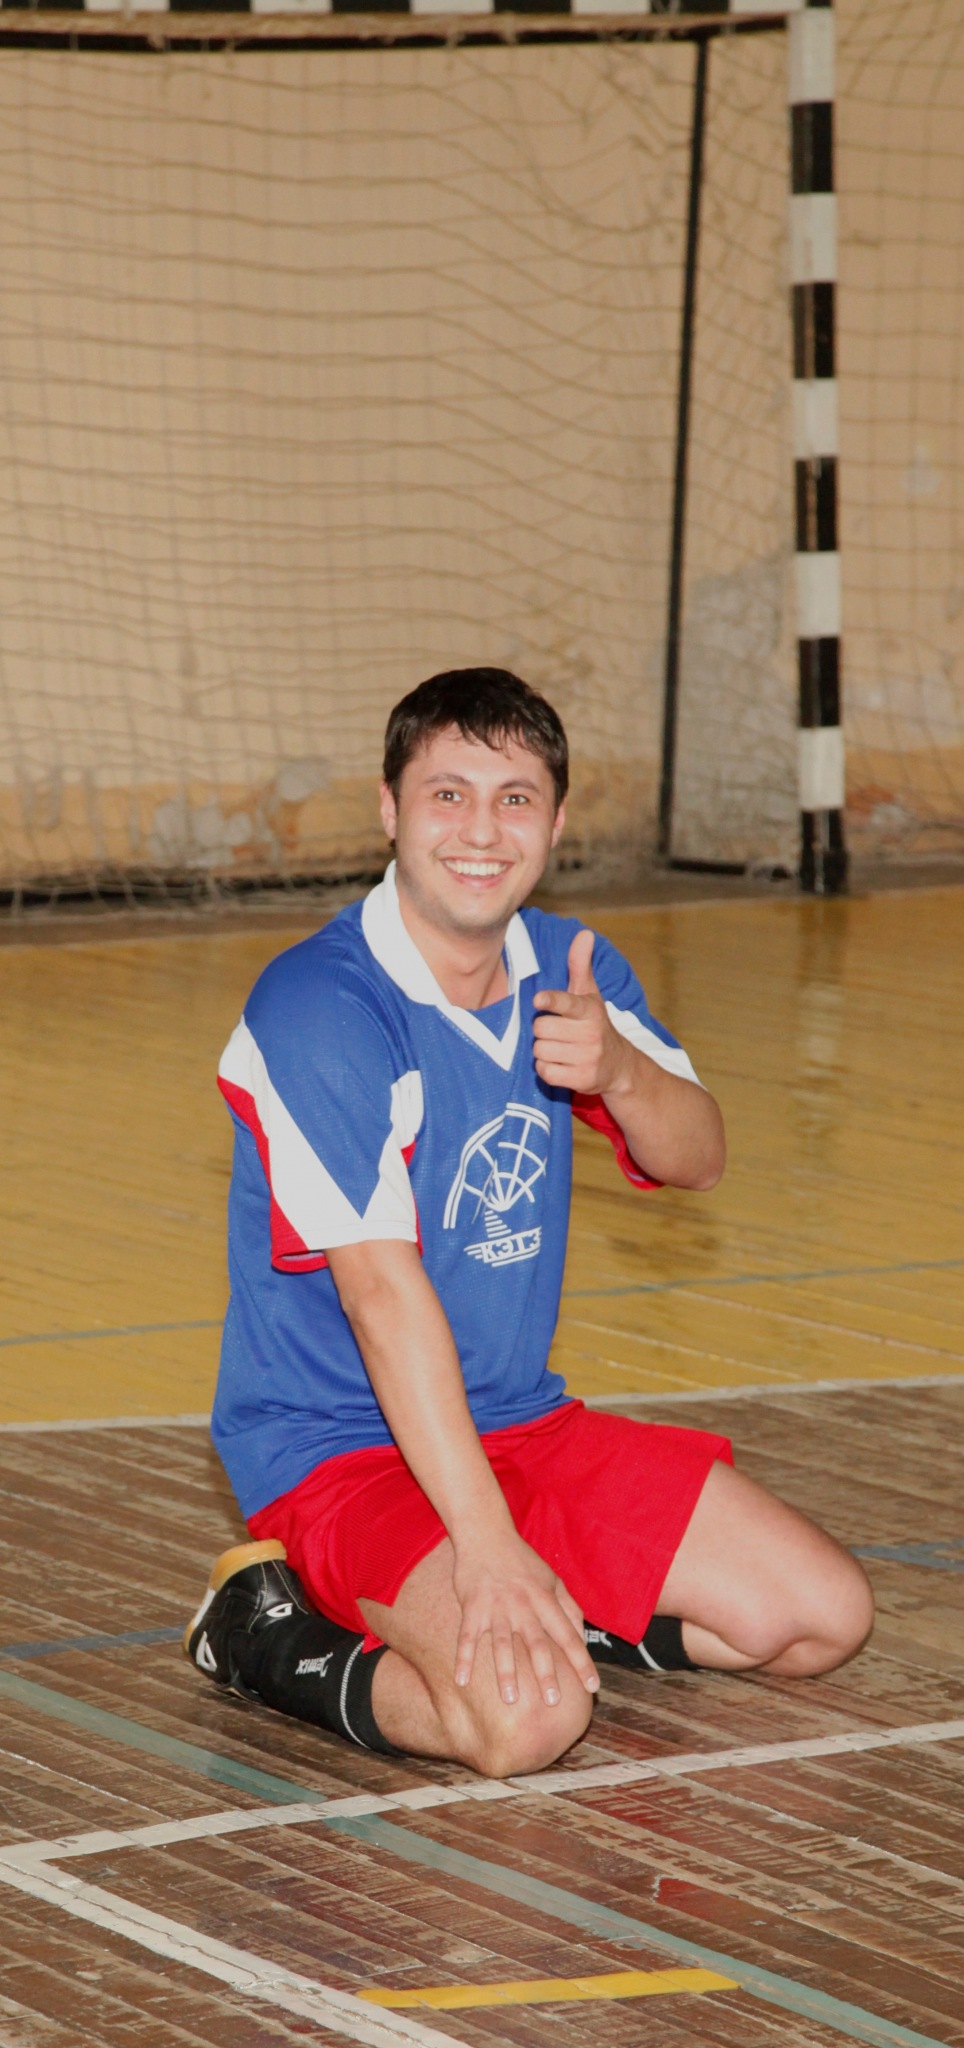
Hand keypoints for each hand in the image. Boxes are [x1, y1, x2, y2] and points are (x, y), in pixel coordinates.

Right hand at [452, 1525, 599, 1708]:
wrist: (486, 1534)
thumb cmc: (522, 1560)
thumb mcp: (553, 1579)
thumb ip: (569, 1607)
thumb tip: (582, 1637)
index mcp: (546, 1600)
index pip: (568, 1635)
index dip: (582, 1661)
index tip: (593, 1687)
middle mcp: (523, 1606)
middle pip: (537, 1643)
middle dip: (546, 1672)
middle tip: (553, 1702)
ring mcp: (496, 1608)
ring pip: (503, 1644)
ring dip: (506, 1672)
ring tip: (510, 1699)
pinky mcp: (472, 1608)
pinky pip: (467, 1637)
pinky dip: (464, 1658)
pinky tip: (462, 1681)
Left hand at [532, 930, 630, 1095]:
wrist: (619, 1065)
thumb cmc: (594, 1023)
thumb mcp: (590, 994)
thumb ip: (580, 965)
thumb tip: (584, 933)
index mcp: (590, 1010)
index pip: (567, 1003)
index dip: (551, 1001)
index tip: (538, 1000)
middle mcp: (591, 1034)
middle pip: (540, 1029)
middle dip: (543, 1030)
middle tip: (557, 1031)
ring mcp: (587, 1058)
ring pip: (540, 1051)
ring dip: (544, 1050)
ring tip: (560, 1047)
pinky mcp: (581, 1079)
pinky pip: (545, 1072)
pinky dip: (546, 1069)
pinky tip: (560, 1064)